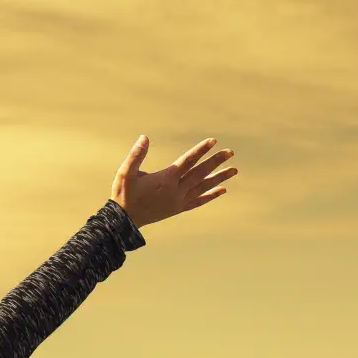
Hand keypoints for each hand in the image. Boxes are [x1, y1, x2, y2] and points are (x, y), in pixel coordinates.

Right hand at [111, 135, 237, 228]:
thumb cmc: (123, 194)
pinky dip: (211, 195)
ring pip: (203, 187)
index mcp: (165, 178)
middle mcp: (176, 189)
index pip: (188, 161)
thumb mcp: (125, 173)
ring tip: (234, 170)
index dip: (201, 150)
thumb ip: (136, 155)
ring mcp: (179, 200)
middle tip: (230, 152)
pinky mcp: (178, 209)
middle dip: (216, 161)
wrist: (124, 220)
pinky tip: (223, 190)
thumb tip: (145, 137)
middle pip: (200, 172)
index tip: (213, 141)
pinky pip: (199, 201)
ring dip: (220, 178)